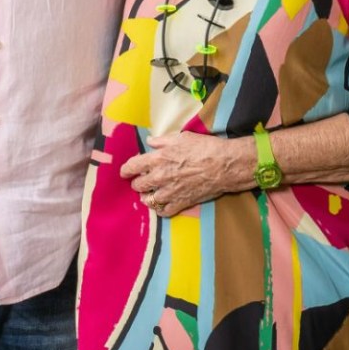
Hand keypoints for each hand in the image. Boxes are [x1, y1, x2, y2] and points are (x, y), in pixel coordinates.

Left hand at [119, 132, 251, 216]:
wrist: (224, 165)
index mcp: (157, 158)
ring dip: (147, 197)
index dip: (125, 170)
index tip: (124, 172)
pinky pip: (164, 212)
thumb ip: (162, 140)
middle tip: (140, 182)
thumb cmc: (204, 147)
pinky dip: (161, 210)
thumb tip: (150, 141)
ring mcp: (170, 192)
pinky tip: (162, 205)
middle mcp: (160, 177)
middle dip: (137, 183)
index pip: (131, 167)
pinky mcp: (182, 202)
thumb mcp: (181, 137)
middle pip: (138, 185)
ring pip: (149, 200)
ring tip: (148, 195)